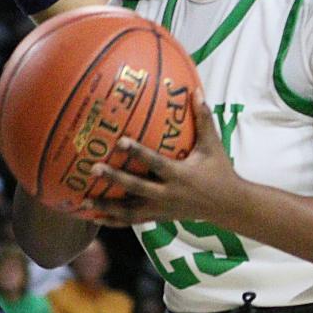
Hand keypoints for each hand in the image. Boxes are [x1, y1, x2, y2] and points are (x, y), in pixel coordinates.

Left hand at [80, 100, 243, 226]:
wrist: (228, 205)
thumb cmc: (219, 171)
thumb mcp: (213, 146)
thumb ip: (203, 119)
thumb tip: (196, 91)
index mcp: (181, 175)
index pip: (156, 163)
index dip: (138, 153)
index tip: (119, 142)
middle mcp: (168, 194)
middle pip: (137, 188)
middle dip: (115, 180)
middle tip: (93, 169)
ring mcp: (162, 209)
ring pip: (131, 211)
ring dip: (107, 208)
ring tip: (84, 202)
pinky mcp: (159, 217)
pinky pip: (133, 221)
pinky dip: (114, 221)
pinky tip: (95, 218)